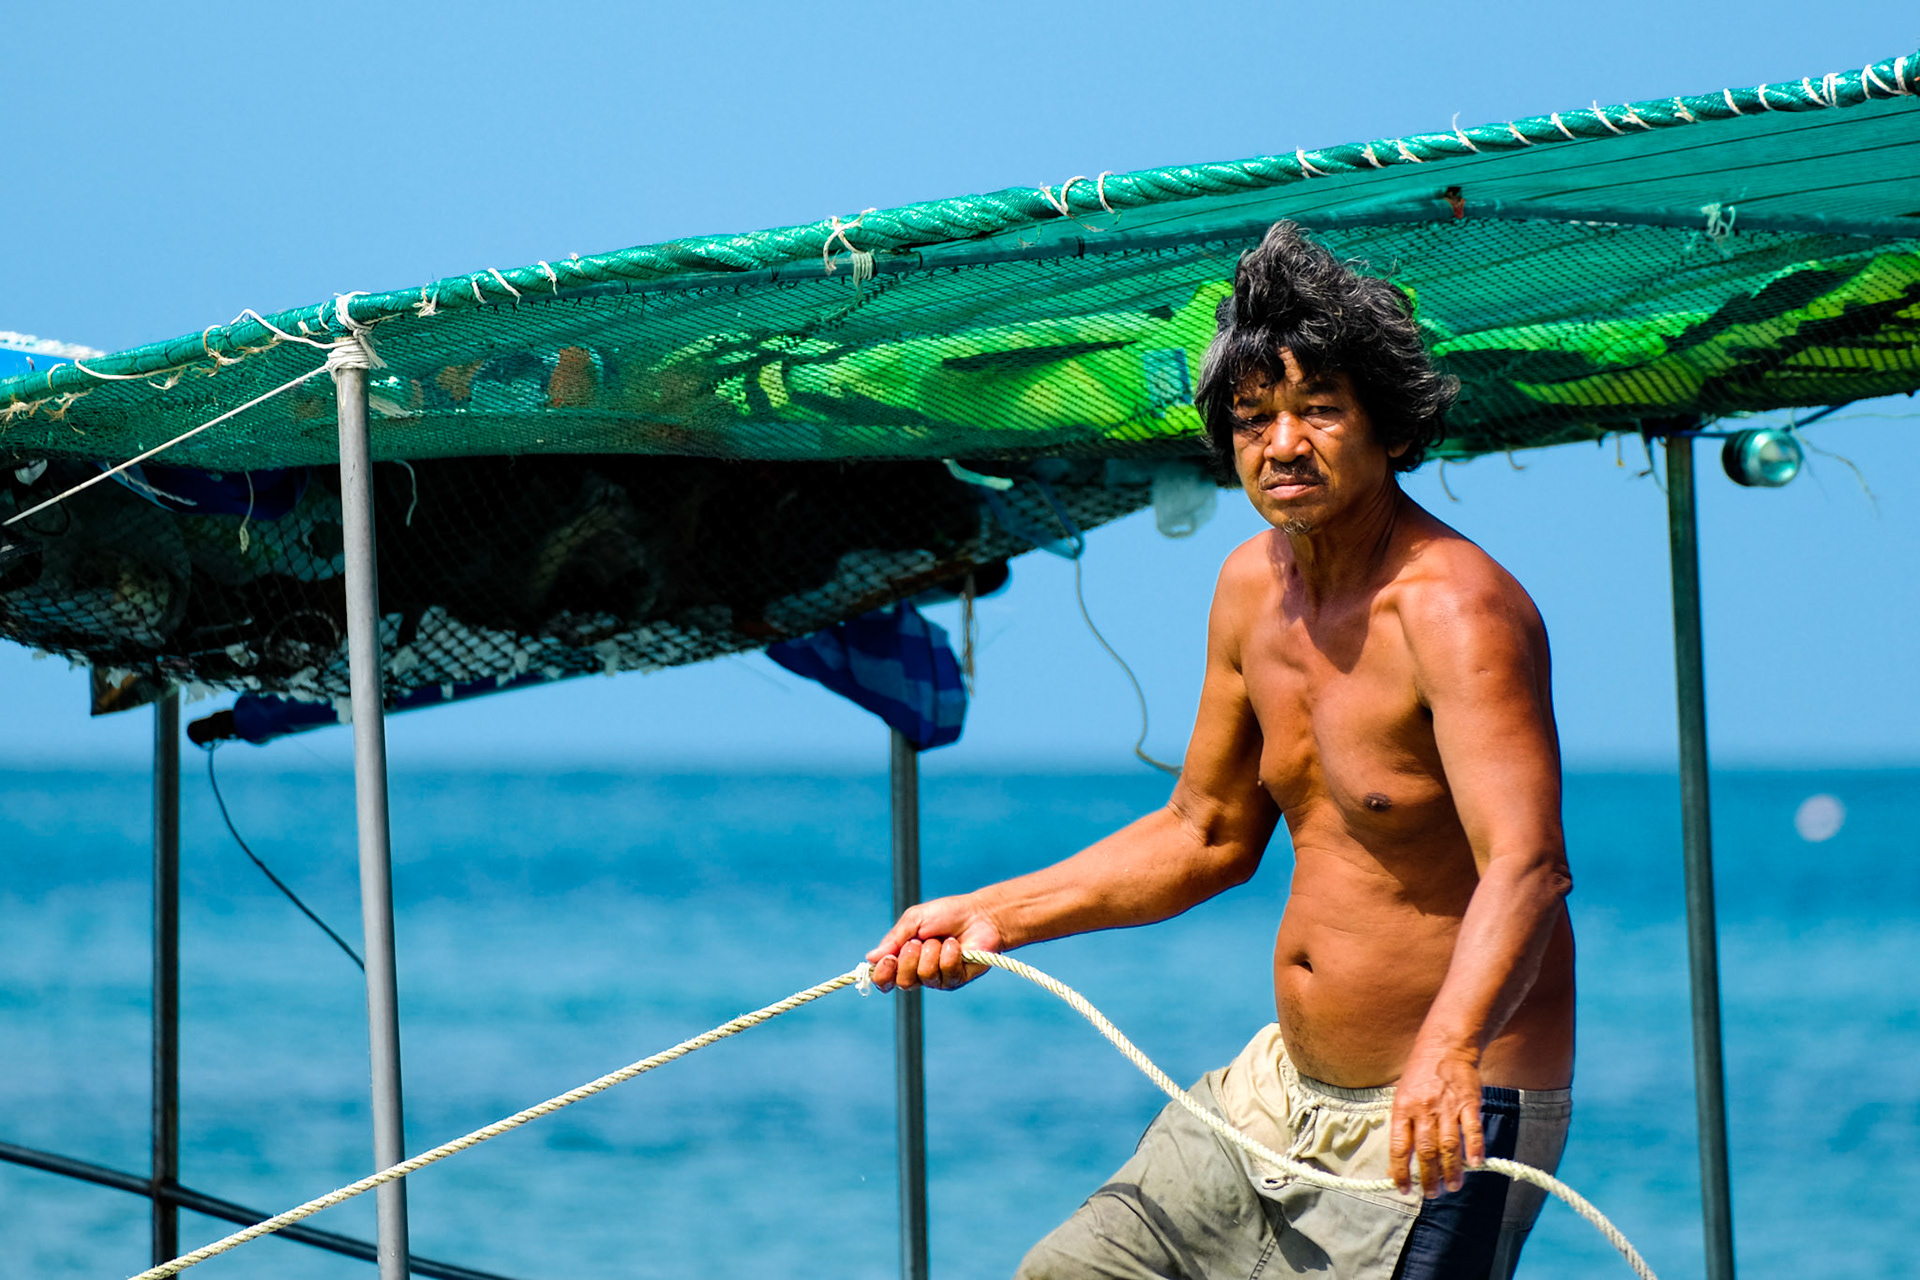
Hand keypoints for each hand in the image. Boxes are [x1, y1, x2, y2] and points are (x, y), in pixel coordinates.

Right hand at [865, 893, 1004, 991]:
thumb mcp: (915, 919)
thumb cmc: (947, 914)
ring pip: (924, 976)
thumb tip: (870, 958)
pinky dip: (949, 954)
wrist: (979, 914)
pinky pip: (945, 972)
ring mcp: (938, 978)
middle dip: (909, 959)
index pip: (885, 978)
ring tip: (941, 939)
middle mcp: (918, 972)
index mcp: (904, 959)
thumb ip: (893, 939)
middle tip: (918, 942)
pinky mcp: (956, 980)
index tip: (888, 959)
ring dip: (931, 952)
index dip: (882, 974)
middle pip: (902, 982)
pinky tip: (956, 945)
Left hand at [1388, 1046, 1485, 1197]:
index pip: (1399, 1147)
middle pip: (1426, 1152)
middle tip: (1431, 1194)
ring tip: (1452, 1187)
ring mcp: (1447, 1106)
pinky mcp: (1468, 1102)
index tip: (1403, 1189)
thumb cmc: (1420, 1075)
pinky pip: (1472, 1130)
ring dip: (1451, 1170)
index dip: (1400, 1171)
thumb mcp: (1402, 1096)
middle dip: (1428, 1178)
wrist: (1445, 1046)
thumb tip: (1399, 1162)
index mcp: (1403, 1109)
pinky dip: (1475, 1148)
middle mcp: (1424, 1110)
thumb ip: (1403, 1127)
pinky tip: (1475, 1164)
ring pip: (1449, 1146)